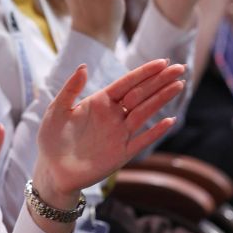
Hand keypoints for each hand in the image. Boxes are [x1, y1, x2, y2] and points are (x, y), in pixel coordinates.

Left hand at [32, 59, 185, 208]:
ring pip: (145, 112)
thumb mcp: (57, 110)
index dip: (144, 72)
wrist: (52, 170)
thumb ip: (70, 89)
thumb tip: (84, 66)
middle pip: (141, 94)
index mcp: (100, 102)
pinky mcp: (121, 154)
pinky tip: (169, 120)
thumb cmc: (52, 139)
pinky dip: (155, 131)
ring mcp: (119, 134)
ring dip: (162, 99)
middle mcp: (113, 115)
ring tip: (179, 85)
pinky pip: (142, 140)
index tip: (162, 62)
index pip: (127, 83)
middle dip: (160, 81)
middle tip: (180, 68)